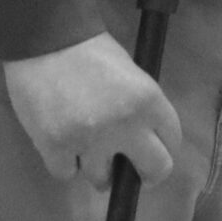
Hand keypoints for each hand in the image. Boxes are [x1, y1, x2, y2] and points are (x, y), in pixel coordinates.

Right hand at [3, 31, 180, 192]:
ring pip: (103, 179)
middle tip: (131, 169)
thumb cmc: (93, 52)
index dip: (163, 148)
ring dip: (96, 167)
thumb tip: (143, 138)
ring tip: (88, 148)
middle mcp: (126, 126)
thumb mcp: (134, 76)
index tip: (151, 150)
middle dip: (144, 174)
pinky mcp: (55, 147)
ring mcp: (90, 140)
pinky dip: (65, 163)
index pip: (172, 141)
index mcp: (150, 101)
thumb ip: (142, 108)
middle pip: (154, 170)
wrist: (49, 40)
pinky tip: (63, 143)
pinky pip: (66, 174)